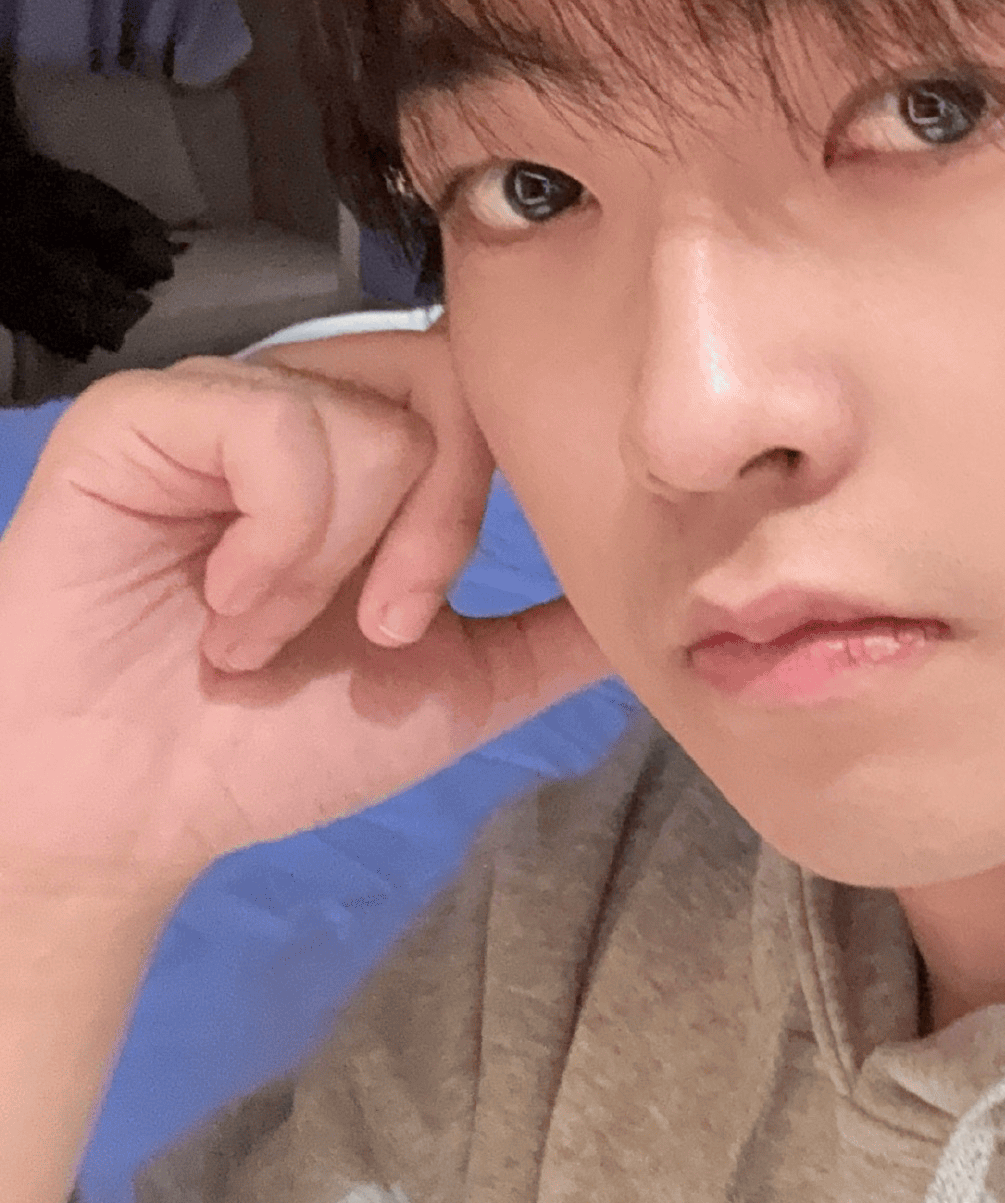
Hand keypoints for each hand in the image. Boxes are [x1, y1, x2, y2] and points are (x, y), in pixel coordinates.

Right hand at [0, 321, 609, 909]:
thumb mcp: (454, 688)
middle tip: (370, 627)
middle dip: (437, 529)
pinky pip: (277, 423)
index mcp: (384, 448)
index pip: (498, 389)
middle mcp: (314, 400)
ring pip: (380, 415)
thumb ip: (560, 634)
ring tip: (262, 631)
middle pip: (458, 385)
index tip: (431, 606)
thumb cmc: (271, 743)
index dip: (499, 488)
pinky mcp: (146, 415)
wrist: (125, 816)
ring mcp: (230, 397)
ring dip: (337, 560)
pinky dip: (273, 540)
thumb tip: (681, 598)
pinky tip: (218, 604)